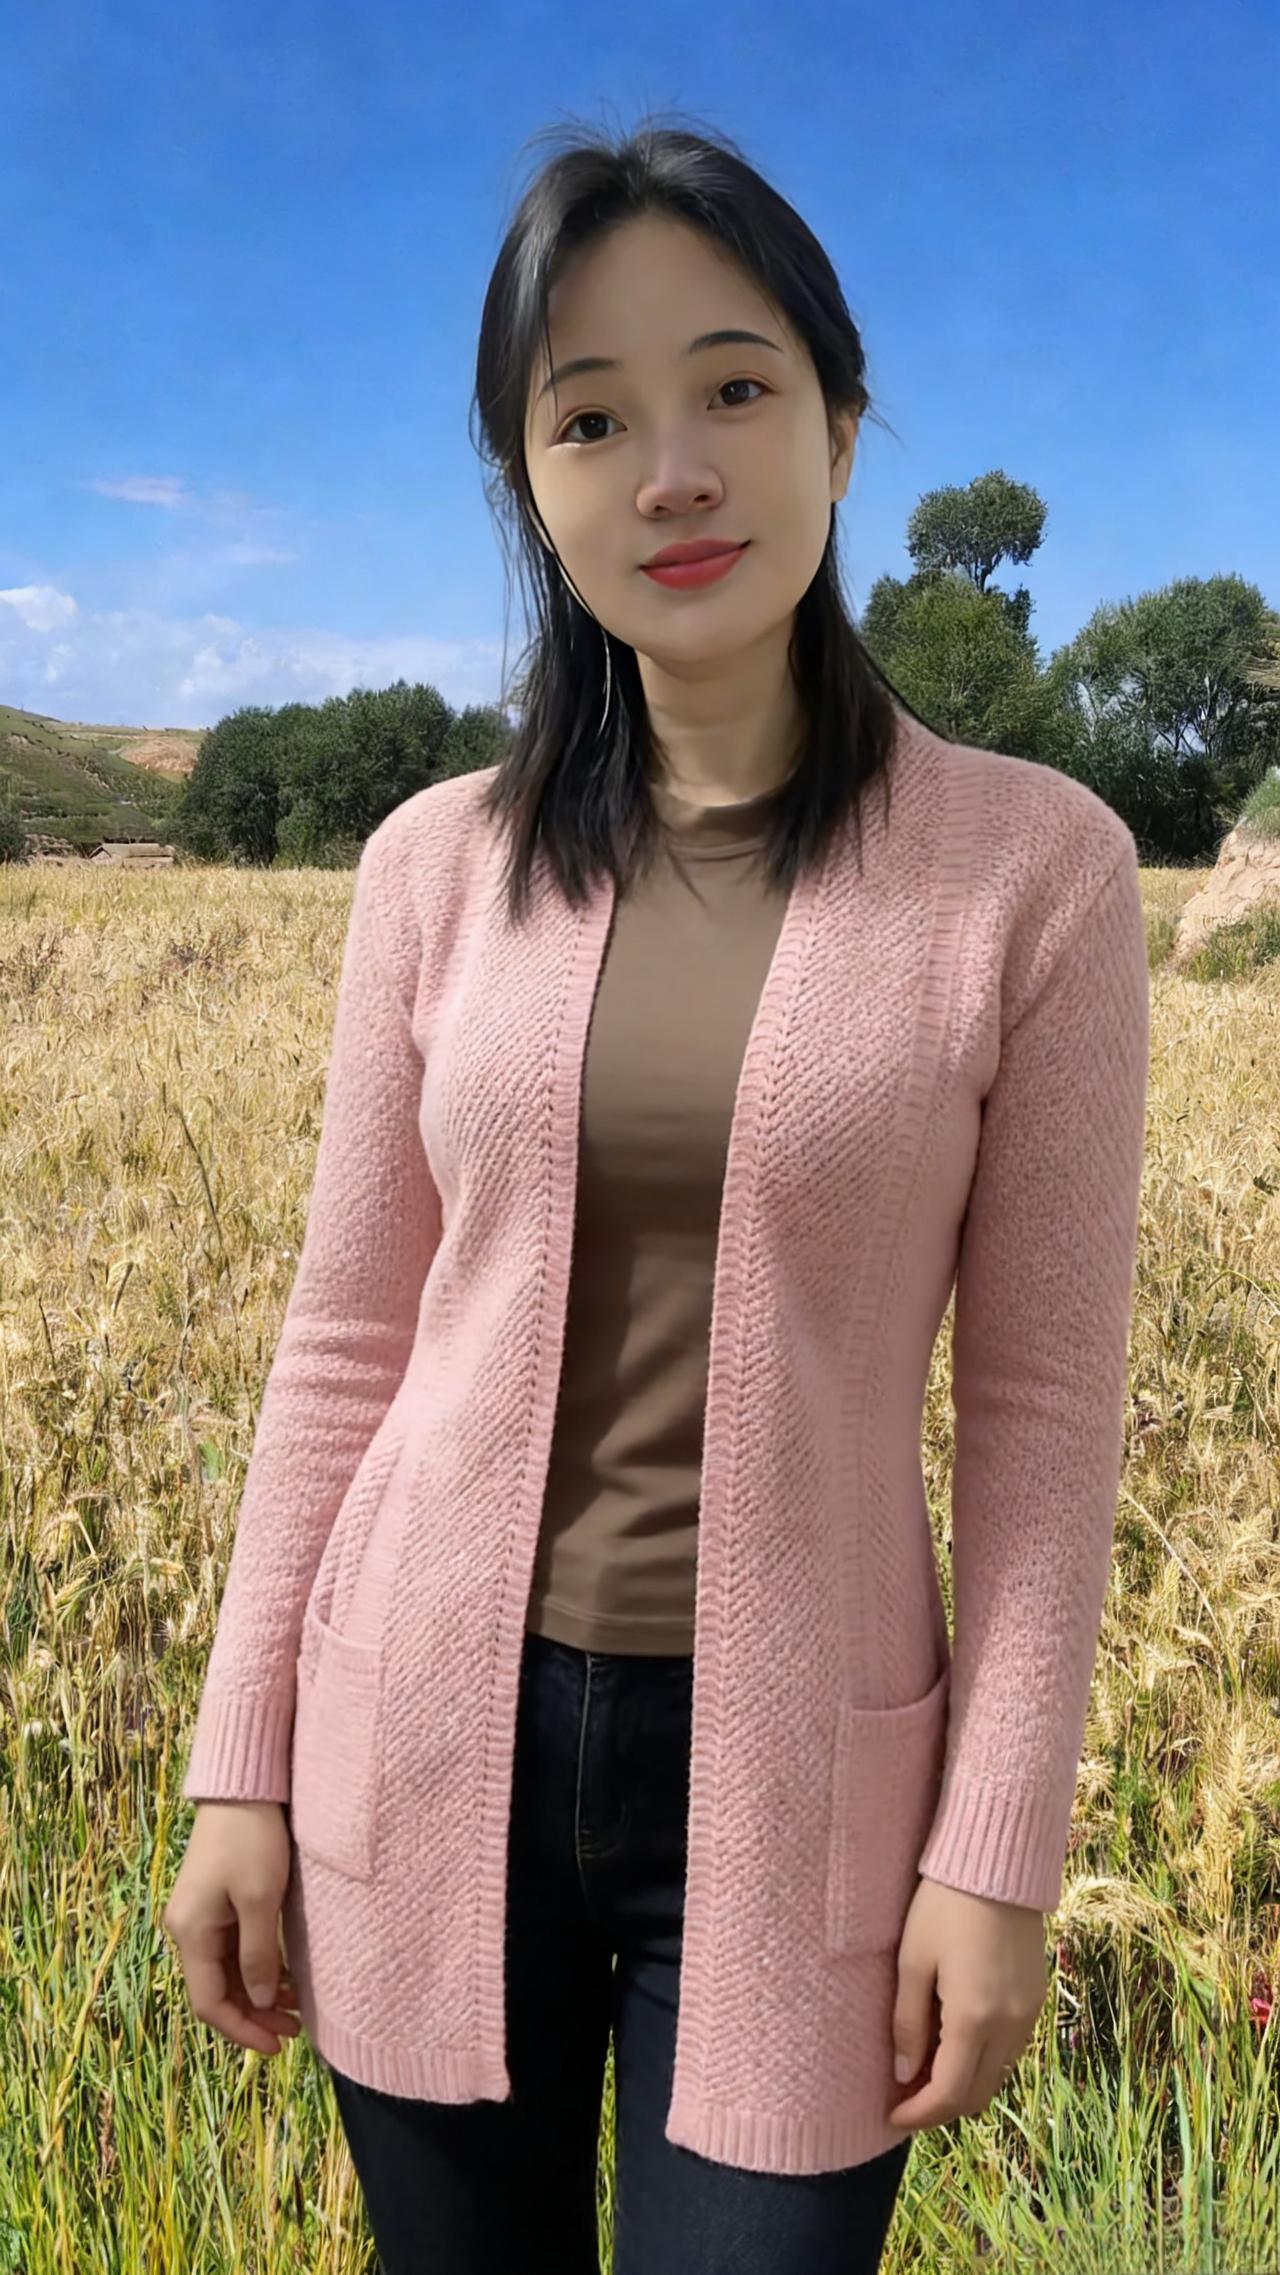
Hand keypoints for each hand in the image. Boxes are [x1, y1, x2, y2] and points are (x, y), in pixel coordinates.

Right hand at [163, 1800, 303, 2056]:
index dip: (241, 2030)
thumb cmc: (251, 1838)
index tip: (276, 2045)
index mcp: (191, 1932)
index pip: (208, 2002)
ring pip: (226, 1972)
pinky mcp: (216, 1902)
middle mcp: (188, 1929)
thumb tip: (258, 2000)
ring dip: (257, 1994)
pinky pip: (233, 1950)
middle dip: (253, 2015)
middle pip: (216, 1990)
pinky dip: (256, 1969)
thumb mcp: (260, 1899)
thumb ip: (257, 1954)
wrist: (244, 1787)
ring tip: (296, 2008)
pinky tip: (283, 1977)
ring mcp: (201, 1916)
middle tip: (294, 2030)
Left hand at [885, 1878, 1048, 2133]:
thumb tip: (903, 2075)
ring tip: (924, 2071)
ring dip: (962, 2085)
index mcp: (974, 2018)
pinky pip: (1010, 2051)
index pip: (948, 2094)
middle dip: (939, 2107)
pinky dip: (983, 2061)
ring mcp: (1029, 2014)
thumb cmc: (944, 1904)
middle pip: (976, 2095)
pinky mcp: (1037, 1998)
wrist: (998, 1862)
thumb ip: (907, 2023)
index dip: (918, 2115)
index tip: (891, 2115)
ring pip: (996, 2076)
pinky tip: (955, 2043)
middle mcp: (1010, 2025)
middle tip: (903, 2097)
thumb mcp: (912, 1960)